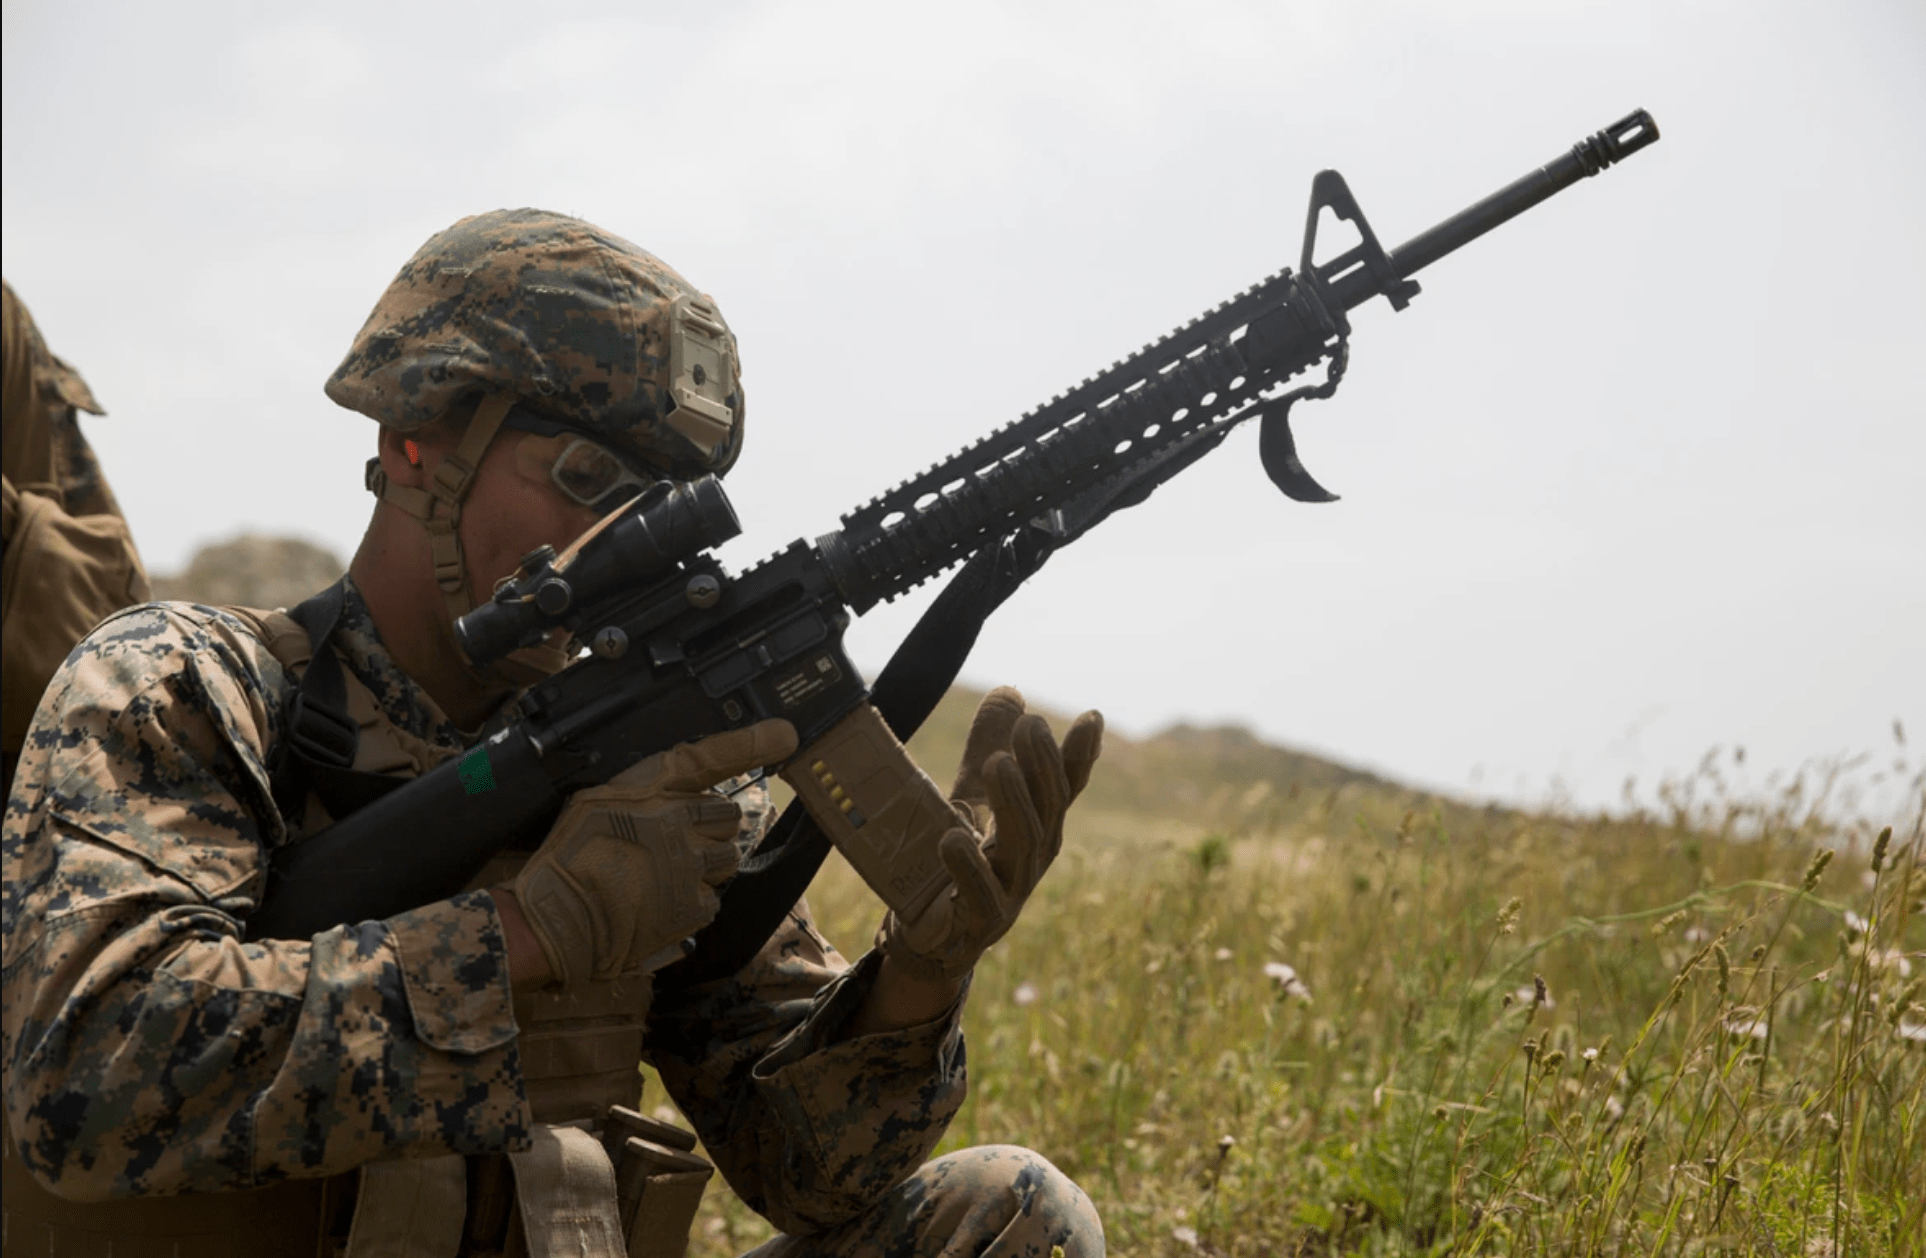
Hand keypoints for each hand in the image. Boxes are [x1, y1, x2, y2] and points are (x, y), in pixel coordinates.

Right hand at [505, 718, 796, 986]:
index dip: (752, 743)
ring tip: (663, 876)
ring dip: (706, 867)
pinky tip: (660, 902)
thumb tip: (675, 789)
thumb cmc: (569, 859)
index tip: (784, 734)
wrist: (558, 919)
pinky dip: (693, 903)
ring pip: (726, 859)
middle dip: (711, 829)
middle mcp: (679, 824)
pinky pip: (712, 899)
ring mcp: (691, 866)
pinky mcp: (694, 904)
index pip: (712, 757)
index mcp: (653, 793)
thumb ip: (642, 791)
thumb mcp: (594, 801)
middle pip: (728, 818)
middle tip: (675, 843)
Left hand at [875, 688, 1101, 981]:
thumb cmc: (962, 855)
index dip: (1080, 754)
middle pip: (1048, 807)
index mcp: (1038, 824)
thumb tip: (1010, 690)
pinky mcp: (983, 920)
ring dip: (1012, 800)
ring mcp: (1013, 890)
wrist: (935, 931)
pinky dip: (967, 866)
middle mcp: (1035, 855)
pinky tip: (951, 839)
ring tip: (998, 763)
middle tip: (1030, 725)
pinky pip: (979, 893)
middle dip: (1042, 765)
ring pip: (1022, 843)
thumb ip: (989, 743)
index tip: (1091, 717)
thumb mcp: (973, 795)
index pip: (1065, 786)